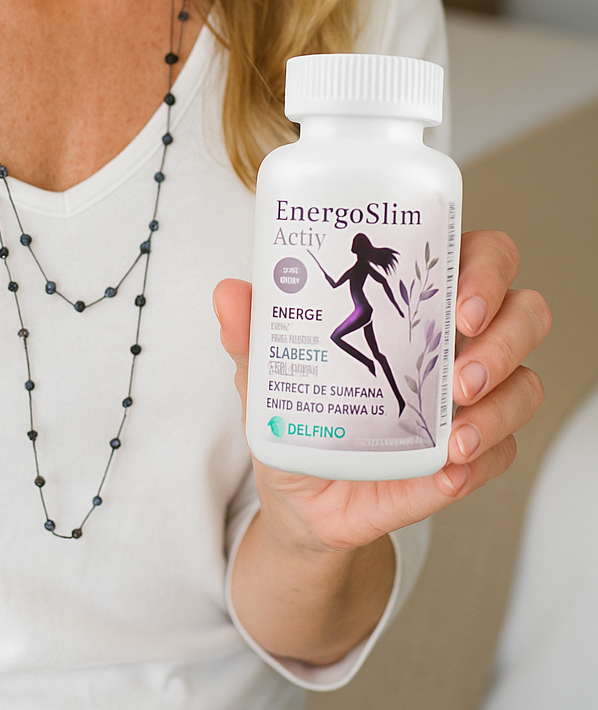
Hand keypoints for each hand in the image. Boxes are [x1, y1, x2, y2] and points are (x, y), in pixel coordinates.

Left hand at [215, 229, 550, 555]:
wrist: (300, 497)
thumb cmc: (298, 411)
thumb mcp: (266, 373)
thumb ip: (252, 334)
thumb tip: (229, 296)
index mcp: (418, 297)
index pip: (480, 255)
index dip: (486, 268)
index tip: (460, 300)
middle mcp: (458, 340)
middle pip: (524, 312)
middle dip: (503, 338)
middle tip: (459, 370)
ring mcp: (473, 399)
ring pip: (525, 383)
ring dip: (498, 407)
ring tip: (453, 434)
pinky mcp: (473, 456)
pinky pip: (504, 453)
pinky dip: (481, 461)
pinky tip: (445, 473)